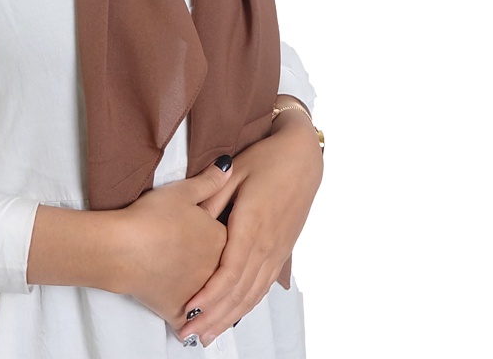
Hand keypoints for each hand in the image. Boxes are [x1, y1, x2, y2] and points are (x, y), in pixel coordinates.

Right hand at [116, 157, 232, 325]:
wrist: (123, 247)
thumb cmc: (151, 217)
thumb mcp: (182, 191)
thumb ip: (210, 180)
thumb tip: (229, 166)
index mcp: (220, 239)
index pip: (233, 239)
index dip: (224, 237)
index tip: (217, 238)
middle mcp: (216, 269)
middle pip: (223, 270)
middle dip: (220, 271)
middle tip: (216, 271)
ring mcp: (199, 293)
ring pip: (210, 300)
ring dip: (212, 303)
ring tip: (211, 305)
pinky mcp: (179, 311)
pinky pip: (190, 322)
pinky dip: (191, 325)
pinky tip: (193, 330)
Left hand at [177, 112, 322, 345]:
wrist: (302, 158)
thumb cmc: (266, 159)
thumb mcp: (234, 171)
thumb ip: (211, 195)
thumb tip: (190, 218)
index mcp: (252, 225)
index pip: (230, 271)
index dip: (210, 294)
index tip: (189, 309)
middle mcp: (267, 245)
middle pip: (240, 291)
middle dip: (214, 316)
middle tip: (189, 334)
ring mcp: (277, 250)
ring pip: (253, 293)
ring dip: (229, 317)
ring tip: (208, 334)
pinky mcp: (282, 251)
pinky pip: (263, 285)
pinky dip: (247, 305)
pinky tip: (234, 315)